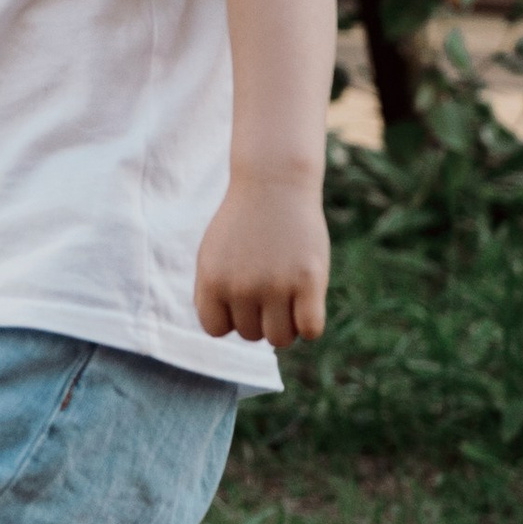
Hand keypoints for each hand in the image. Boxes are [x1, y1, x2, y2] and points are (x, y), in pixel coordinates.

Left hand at [195, 177, 328, 348]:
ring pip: (280, 339)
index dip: (230, 317)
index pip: (216, 329)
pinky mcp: (309, 281)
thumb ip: (213, 294)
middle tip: (269, 286)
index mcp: (212, 281)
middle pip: (251, 334)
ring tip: (288, 297)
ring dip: (286, 325)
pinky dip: (310, 325)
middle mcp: (240, 287)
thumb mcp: (214, 256)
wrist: (274, 184)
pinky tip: (308, 302)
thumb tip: (227, 331)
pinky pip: (311, 330)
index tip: (241, 297)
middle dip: (260, 316)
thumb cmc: (244, 223)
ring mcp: (276, 285)